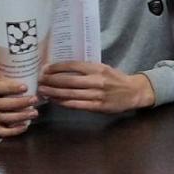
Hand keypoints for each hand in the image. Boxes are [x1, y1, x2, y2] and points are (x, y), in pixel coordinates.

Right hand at [0, 75, 38, 137]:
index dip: (11, 88)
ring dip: (20, 117)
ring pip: (3, 118)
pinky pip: (1, 131)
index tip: (25, 87)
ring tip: (34, 113)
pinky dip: (13, 131)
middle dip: (20, 103)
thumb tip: (23, 61)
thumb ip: (4, 72)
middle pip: (2, 105)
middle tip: (34, 99)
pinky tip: (25, 126)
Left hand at [39, 62, 154, 113]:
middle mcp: (97, 80)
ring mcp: (97, 95)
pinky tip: (55, 100)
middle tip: (40, 80)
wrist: (133, 92)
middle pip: (69, 80)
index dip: (58, 67)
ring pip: (70, 93)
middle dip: (51, 80)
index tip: (46, 68)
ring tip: (43, 90)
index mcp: (98, 68)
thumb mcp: (103, 68)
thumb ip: (87, 68)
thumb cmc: (116, 79)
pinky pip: (76, 105)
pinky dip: (63, 102)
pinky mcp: (97, 107)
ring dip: (54, 92)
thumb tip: (64, 69)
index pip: (73, 66)